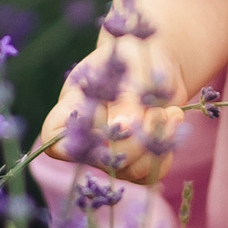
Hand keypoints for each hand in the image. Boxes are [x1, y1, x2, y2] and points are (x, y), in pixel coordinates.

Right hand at [39, 26, 184, 185]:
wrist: (159, 60)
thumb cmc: (137, 54)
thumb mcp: (132, 64)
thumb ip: (127, 95)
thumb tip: (124, 127)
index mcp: (74, 105)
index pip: (53, 135)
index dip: (77, 140)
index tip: (112, 121)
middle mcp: (87, 133)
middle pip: (98, 158)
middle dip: (135, 141)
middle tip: (158, 113)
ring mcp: (109, 150)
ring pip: (126, 171)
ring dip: (155, 146)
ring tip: (170, 113)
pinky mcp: (134, 159)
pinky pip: (147, 174)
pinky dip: (165, 153)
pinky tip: (174, 122)